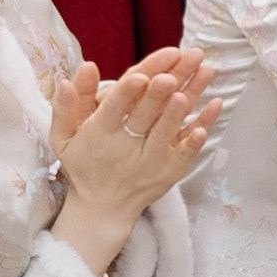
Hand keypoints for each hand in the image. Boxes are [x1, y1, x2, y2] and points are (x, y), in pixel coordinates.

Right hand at [48, 46, 211, 267]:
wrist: (102, 209)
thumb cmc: (83, 164)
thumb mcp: (64, 137)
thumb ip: (69, 103)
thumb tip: (83, 66)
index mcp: (98, 135)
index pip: (113, 110)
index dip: (127, 93)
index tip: (140, 75)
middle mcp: (124, 149)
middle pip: (144, 116)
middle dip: (158, 94)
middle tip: (172, 74)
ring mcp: (150, 162)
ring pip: (168, 130)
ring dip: (183, 107)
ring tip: (199, 76)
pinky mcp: (169, 171)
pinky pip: (185, 151)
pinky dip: (198, 133)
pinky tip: (212, 110)